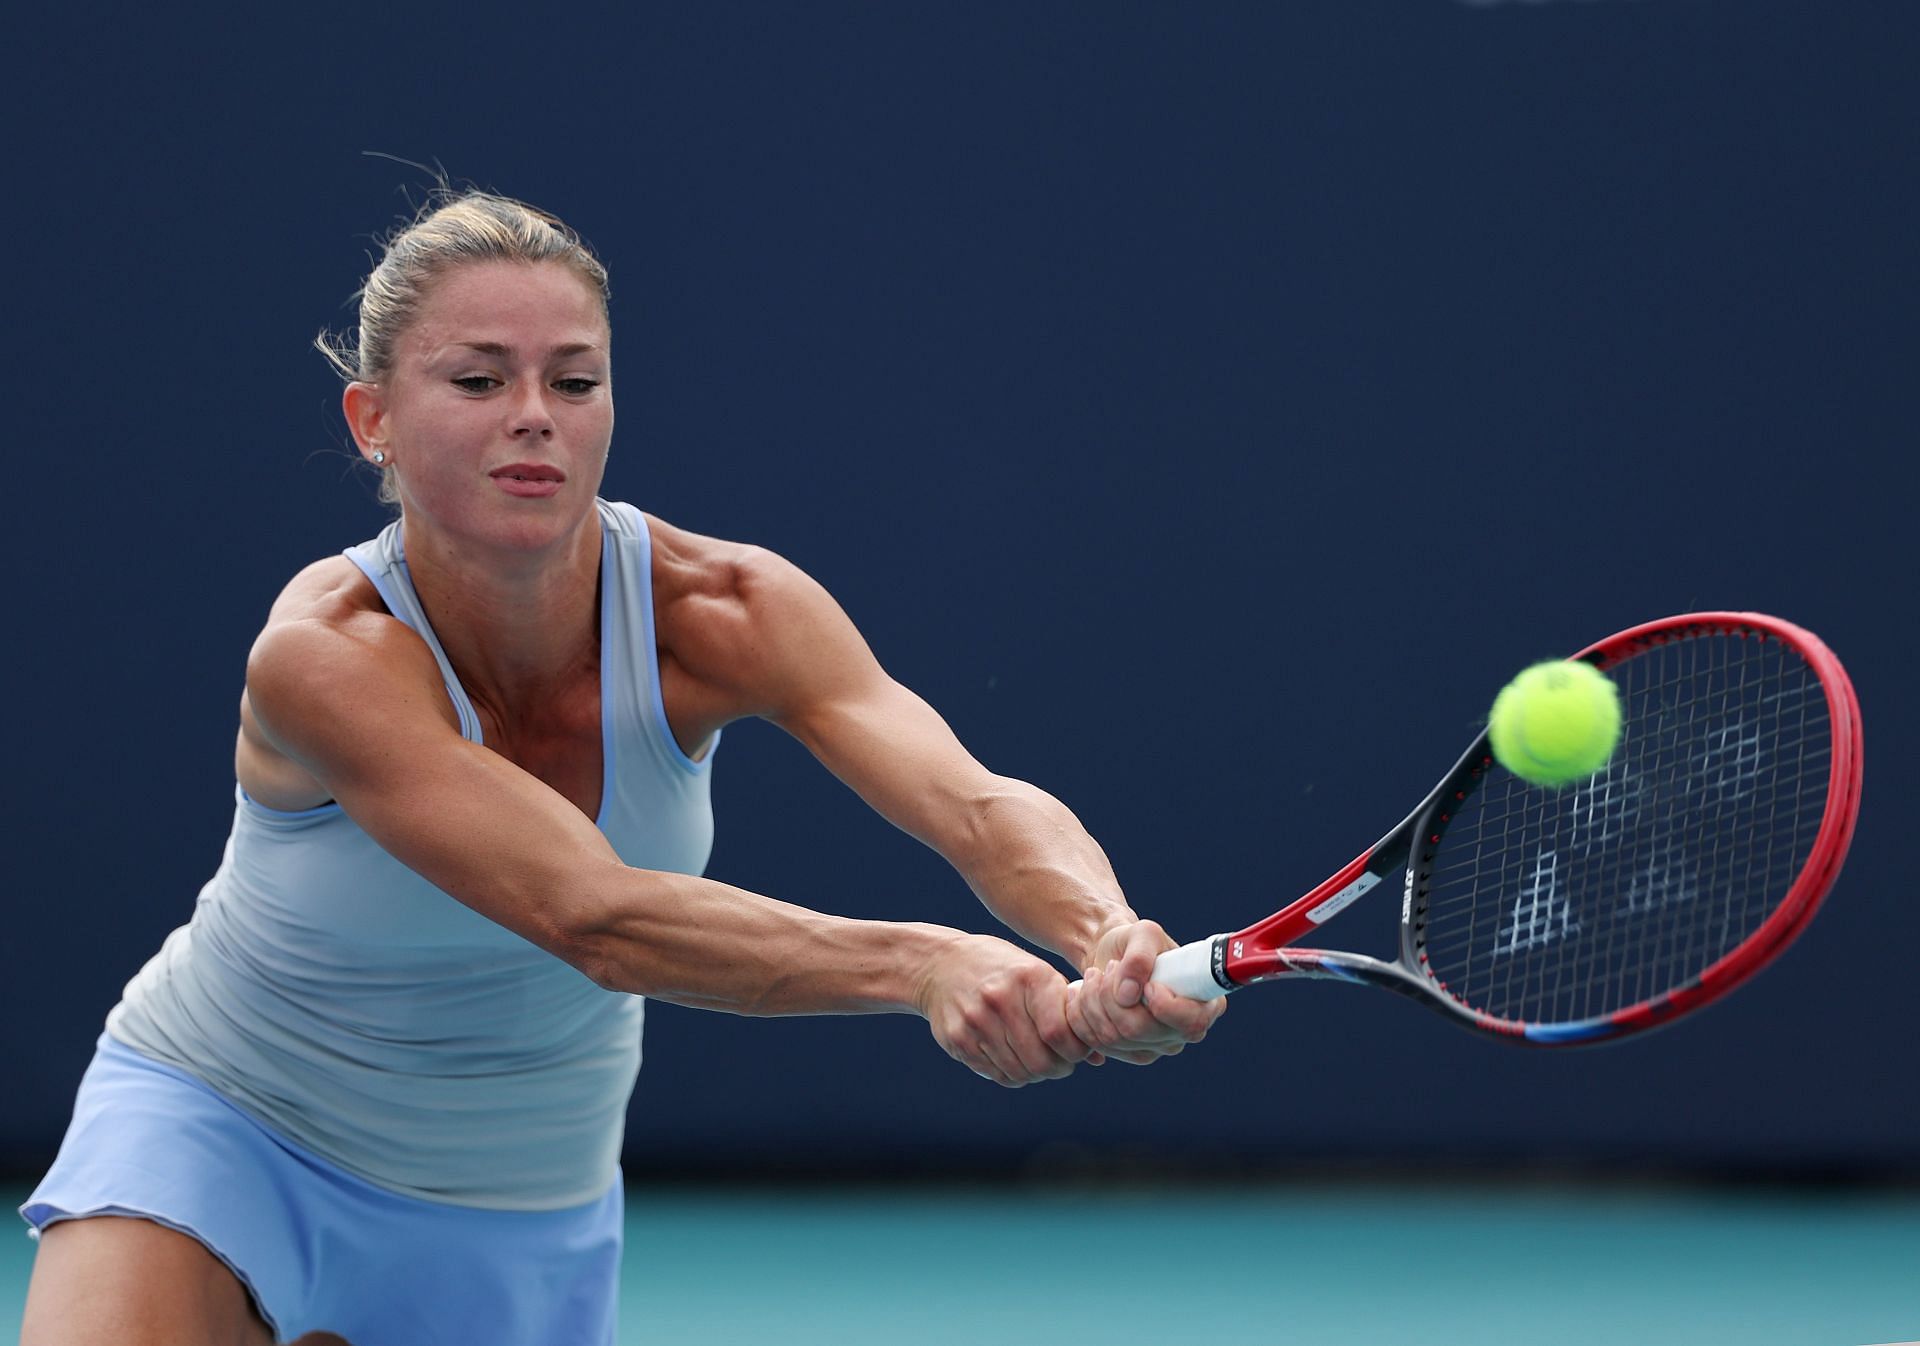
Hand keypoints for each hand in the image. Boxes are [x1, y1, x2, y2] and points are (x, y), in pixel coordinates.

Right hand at [916, 933, 1090, 1086]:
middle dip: (1058, 1068)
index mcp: (1029, 977)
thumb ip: (1065, 1011)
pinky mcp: (958, 1040)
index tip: (1078, 1051)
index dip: (1075, 1052)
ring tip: (1038, 1061)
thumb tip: (1100, 1057)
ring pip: (1020, 1072)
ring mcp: (976, 1021)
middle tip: (1061, 1063)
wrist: (940, 964)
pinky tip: (1014, 1059)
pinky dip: (1012, 1074)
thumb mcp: (1035, 974)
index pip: (1059, 1033)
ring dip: (1036, 1074)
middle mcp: (1001, 998)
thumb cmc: (1002, 970)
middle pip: (1041, 1060)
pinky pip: (996, 1074)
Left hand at [1067, 920, 1225, 1064]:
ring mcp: (1157, 1046)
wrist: (1111, 954)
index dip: (1165, 1007)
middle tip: (1108, 968)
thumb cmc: (1135, 941)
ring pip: (1112, 1037)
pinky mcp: (1129, 1052)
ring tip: (1094, 975)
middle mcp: (1183, 1031)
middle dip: (1111, 995)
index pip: (1191, 1022)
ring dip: (1092, 1001)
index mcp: (1204, 1002)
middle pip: (1139, 1030)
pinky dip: (1081, 1015)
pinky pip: (1096, 1043)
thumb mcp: (1142, 933)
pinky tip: (1084, 994)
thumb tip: (1128, 996)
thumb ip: (1140, 957)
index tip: (1148, 984)